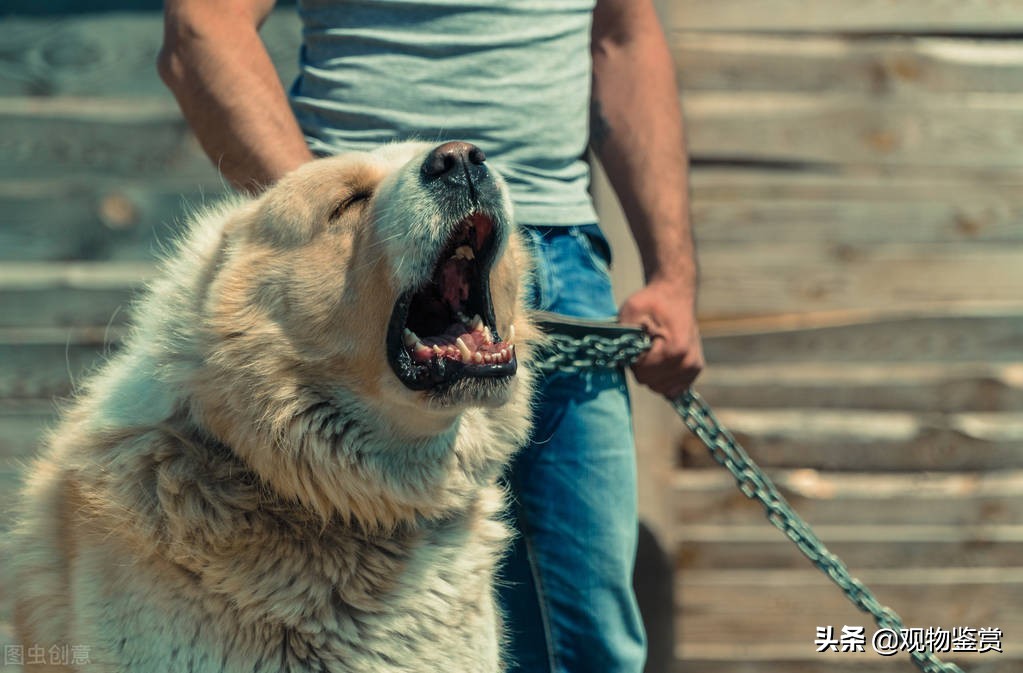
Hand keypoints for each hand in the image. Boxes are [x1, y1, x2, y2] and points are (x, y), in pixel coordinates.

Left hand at [618, 278, 703, 398]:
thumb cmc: (651, 302)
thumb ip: (623, 336)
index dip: (633, 360)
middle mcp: (688, 363)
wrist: (674, 295)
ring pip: (660, 388)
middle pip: (650, 382)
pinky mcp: (695, 370)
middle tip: (644, 345)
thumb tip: (617, 359)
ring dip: (652, 373)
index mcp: (675, 351)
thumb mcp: (631, 311)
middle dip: (641, 367)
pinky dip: (662, 377)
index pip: (642, 373)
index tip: (636, 343)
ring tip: (653, 351)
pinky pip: (671, 388)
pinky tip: (661, 360)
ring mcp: (693, 368)